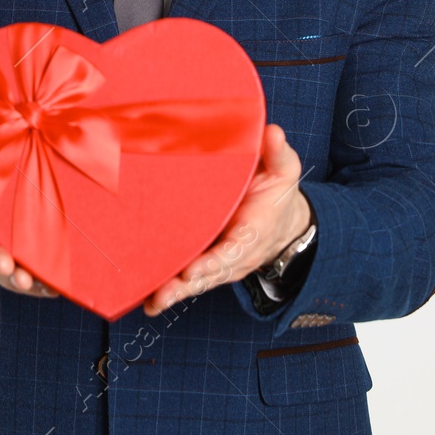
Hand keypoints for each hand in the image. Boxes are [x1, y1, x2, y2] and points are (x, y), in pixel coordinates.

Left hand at [142, 123, 311, 317]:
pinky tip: (149, 301)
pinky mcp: (207, 262)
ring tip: (154, 301)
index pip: (234, 249)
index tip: (195, 269)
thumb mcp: (284, 170)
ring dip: (176, 291)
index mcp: (254, 231)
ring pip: (198, 281)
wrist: (282, 221)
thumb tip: (273, 132)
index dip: (215, 261)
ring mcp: (221, 263)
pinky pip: (190, 279)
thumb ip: (278, 153)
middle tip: (164, 293)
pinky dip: (171, 291)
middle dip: (188, 284)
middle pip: (211, 273)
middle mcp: (236, 254)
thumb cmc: (276, 193)